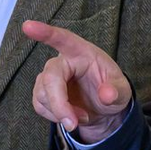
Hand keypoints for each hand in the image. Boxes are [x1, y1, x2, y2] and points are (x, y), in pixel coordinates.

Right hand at [24, 20, 132, 143]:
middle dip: (59, 104)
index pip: (63, 39)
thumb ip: (117, 91)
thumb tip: (107, 94)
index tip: (28, 26)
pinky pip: (40, 106)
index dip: (46, 33)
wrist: (104, 109)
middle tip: (73, 124)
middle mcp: (63, 61)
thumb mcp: (123, 91)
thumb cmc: (112, 91)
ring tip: (81, 116)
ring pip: (43, 95)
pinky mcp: (43, 92)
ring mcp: (50, 76)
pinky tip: (70, 117)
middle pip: (50, 78)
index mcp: (82, 52)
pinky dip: (55, 116)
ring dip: (61, 112)